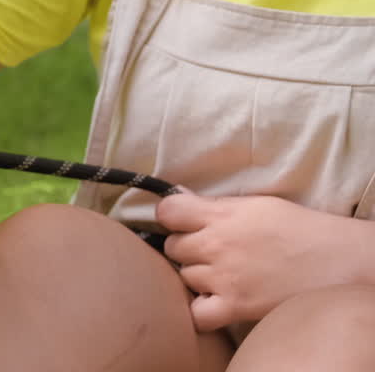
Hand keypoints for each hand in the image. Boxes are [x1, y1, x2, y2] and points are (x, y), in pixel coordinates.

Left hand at [156, 193, 371, 330]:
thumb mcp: (257, 205)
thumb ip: (214, 205)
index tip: (184, 221)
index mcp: (221, 216)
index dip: (172, 216)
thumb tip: (176, 195)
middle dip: (187, 248)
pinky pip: (197, 314)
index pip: (167, 211)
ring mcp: (223, 278)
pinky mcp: (235, 306)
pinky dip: (201, 309)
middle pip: (173, 247)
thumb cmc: (301, 229)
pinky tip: (215, 301)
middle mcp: (216, 246)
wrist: (340, 262)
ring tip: (224, 274)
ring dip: (197, 277)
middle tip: (213, 251)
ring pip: (184, 277)